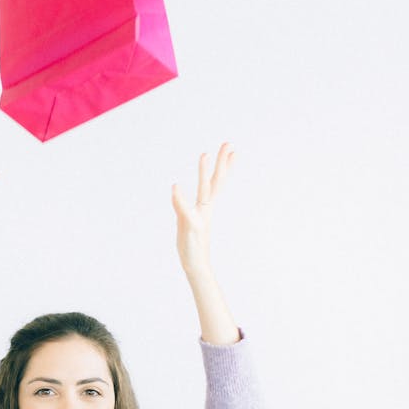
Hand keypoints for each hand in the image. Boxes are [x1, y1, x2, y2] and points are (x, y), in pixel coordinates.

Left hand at [171, 143, 234, 278]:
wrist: (195, 265)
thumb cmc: (191, 243)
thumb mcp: (186, 220)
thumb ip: (181, 204)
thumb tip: (175, 190)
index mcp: (206, 207)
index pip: (217, 183)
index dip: (225, 167)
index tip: (233, 151)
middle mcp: (205, 209)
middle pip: (215, 182)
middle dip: (221, 162)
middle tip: (227, 143)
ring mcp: (200, 217)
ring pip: (204, 191)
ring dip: (203, 173)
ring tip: (204, 154)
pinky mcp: (191, 226)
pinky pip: (185, 210)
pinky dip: (180, 199)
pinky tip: (174, 186)